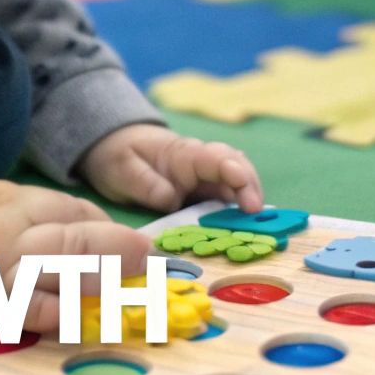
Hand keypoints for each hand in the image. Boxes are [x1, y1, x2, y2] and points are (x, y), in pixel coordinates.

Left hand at [78, 123, 264, 214]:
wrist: (115, 146)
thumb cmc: (119, 154)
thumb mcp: (121, 166)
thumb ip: (145, 182)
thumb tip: (170, 199)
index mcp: (183, 154)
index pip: (216, 159)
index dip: (236, 176)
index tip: (246, 199)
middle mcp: (201, 164)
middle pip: (236, 169)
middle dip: (251, 189)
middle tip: (256, 215)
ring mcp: (204, 179)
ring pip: (236, 184)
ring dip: (249, 201)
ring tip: (259, 224)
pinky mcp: (202, 193)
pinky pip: (226, 199)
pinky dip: (238, 212)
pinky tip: (246, 228)